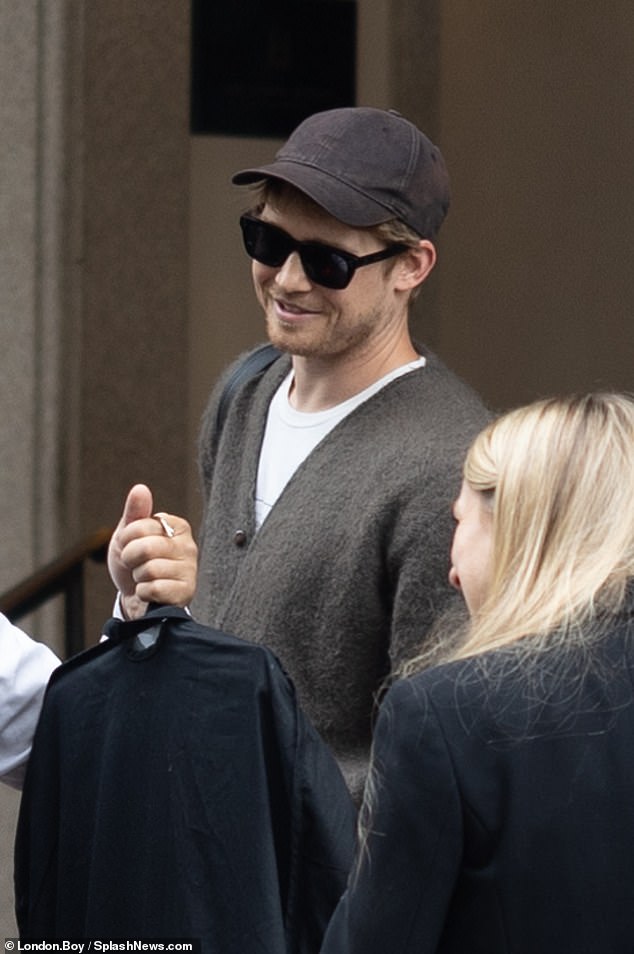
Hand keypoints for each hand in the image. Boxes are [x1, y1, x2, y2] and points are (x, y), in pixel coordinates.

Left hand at [107, 484, 197, 619]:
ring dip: (139, 578)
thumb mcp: (129, 535)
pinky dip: (143, 593)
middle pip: (146, 547)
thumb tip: (140, 488)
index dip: (126, 540)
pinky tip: (151, 592)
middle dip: (131, 559)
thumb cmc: (135, 563)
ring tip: (146, 578)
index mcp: (177, 527)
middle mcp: (188, 546)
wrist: (136, 598)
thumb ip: (135, 512)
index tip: (130, 546)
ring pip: (150, 570)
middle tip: (135, 564)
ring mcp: (189, 570)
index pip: (140, 526)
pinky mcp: (186, 592)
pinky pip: (154, 589)